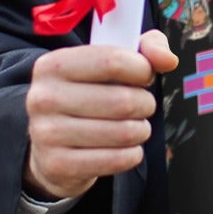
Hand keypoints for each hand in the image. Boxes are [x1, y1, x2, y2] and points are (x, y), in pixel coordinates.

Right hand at [23, 28, 178, 200]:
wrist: (51, 145)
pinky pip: (116, 160)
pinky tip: (125, 148)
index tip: (144, 76)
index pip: (112, 61)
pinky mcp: (57, 164)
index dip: (142, 70)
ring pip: (123, 132)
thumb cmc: (90, 95)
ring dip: (141, 130)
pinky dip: (132, 154)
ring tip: (134, 127)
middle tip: (141, 106)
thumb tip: (168, 60)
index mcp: (53, 65)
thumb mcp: (111, 62)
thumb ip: (146, 49)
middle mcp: (43, 97)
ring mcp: (46, 133)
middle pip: (122, 101)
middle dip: (144, 104)